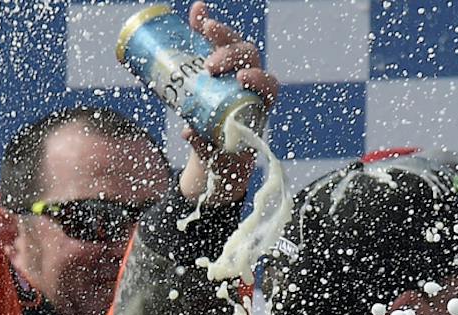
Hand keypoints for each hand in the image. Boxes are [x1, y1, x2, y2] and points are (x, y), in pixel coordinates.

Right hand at [177, 3, 279, 203]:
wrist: (216, 151)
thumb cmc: (224, 156)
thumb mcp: (216, 156)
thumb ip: (205, 147)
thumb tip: (189, 133)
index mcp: (260, 104)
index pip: (269, 85)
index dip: (258, 79)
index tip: (241, 80)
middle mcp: (250, 82)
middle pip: (249, 57)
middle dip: (231, 55)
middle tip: (209, 66)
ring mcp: (232, 69)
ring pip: (233, 44)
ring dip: (219, 32)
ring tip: (200, 25)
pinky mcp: (215, 63)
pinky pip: (212, 41)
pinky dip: (204, 25)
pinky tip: (195, 12)